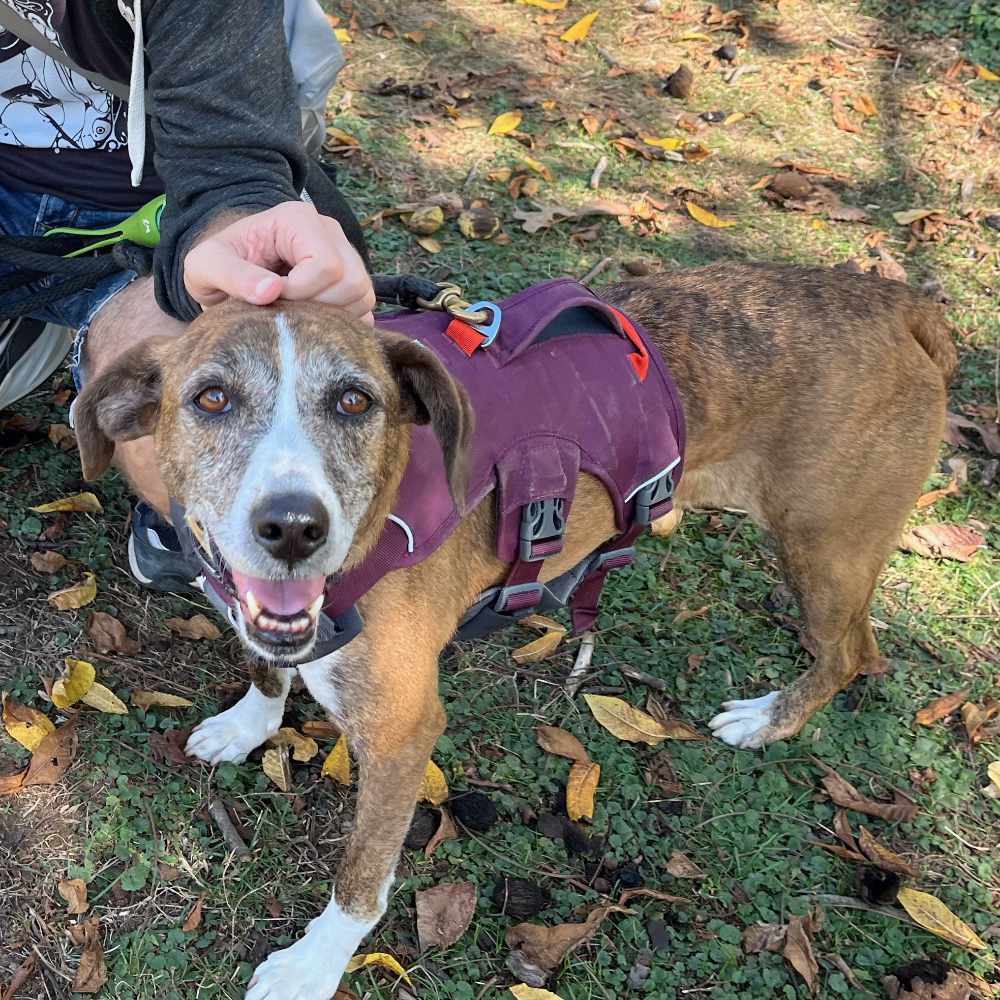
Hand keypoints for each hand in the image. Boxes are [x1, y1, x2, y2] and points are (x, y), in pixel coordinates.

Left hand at [184, 201, 374, 322]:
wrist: (230, 266)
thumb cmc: (219, 263)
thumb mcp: (205, 265)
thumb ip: (231, 275)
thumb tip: (270, 291)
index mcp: (297, 220)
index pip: (326, 264)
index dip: (301, 292)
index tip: (271, 299)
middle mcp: (330, 232)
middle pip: (352, 282)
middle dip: (318, 307)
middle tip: (286, 311)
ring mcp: (347, 255)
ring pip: (363, 296)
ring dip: (332, 317)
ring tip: (298, 316)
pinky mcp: (353, 281)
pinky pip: (365, 310)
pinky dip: (342, 324)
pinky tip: (313, 322)